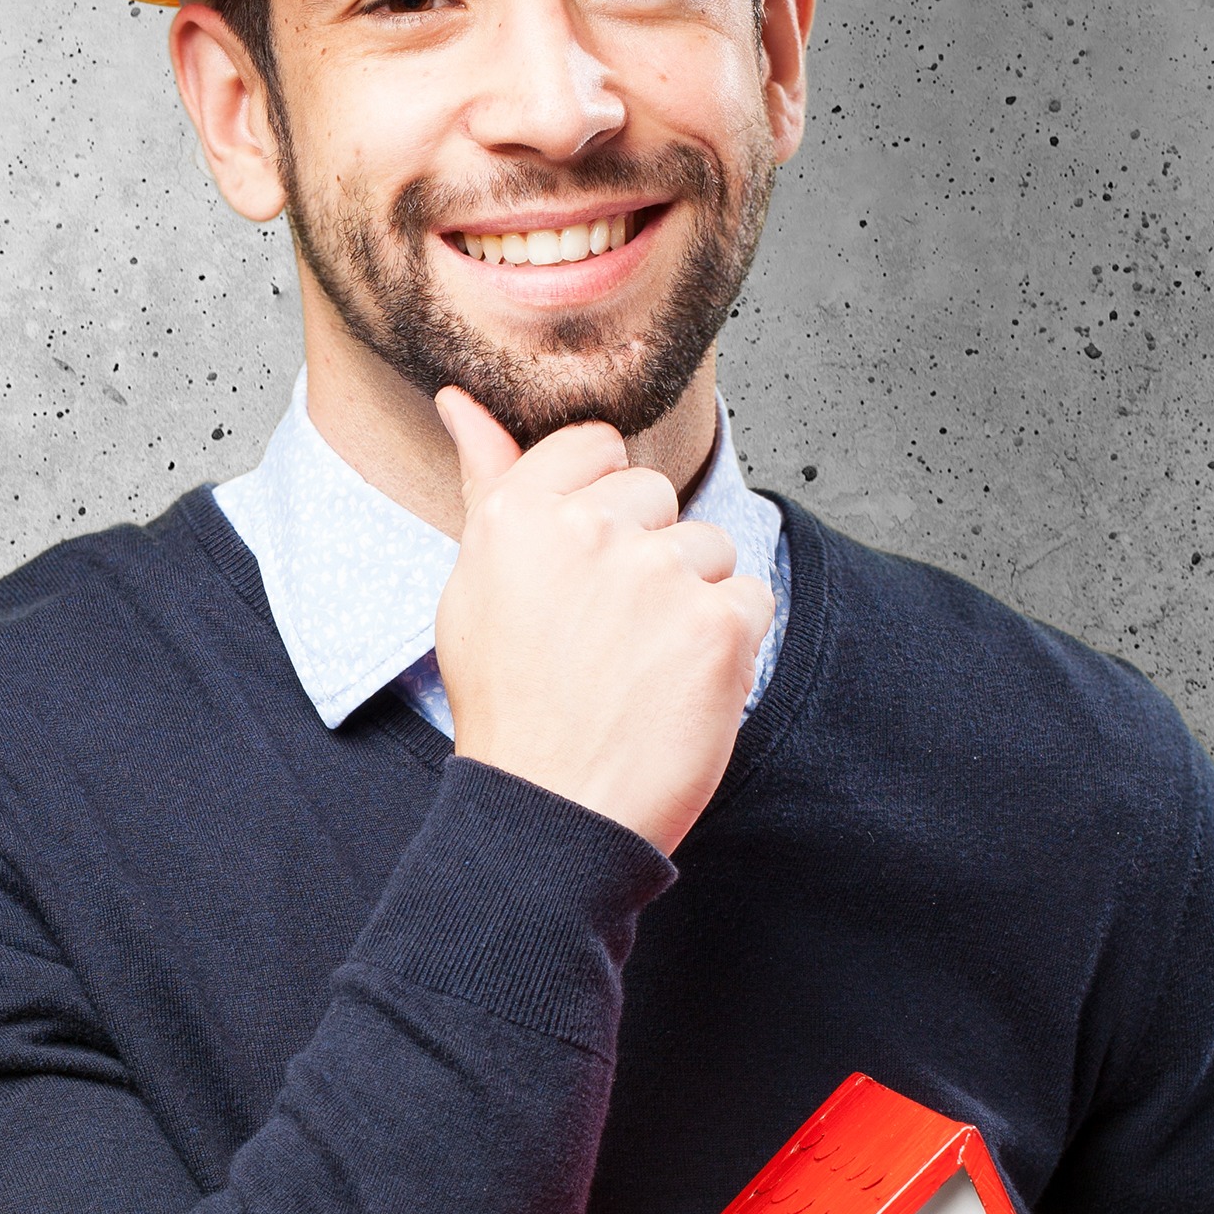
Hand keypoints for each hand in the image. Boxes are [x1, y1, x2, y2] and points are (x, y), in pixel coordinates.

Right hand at [430, 388, 772, 854]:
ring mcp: (658, 575)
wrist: (551, 812)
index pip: (596, 444)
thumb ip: (487, 483)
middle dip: (648, 553)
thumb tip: (461, 400)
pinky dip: (732, 644)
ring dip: (692, 600)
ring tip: (643, 666)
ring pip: (710, 547)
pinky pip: (752, 598)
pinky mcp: (719, 626)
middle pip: (658, 495)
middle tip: (609, 633)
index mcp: (519, 514)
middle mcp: (588, 531)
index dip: (603, 502)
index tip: (590, 560)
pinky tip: (682, 686)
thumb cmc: (510, 704)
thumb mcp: (474, 587)